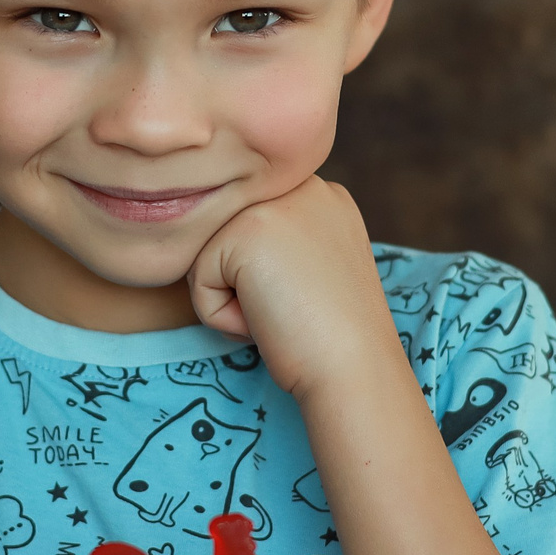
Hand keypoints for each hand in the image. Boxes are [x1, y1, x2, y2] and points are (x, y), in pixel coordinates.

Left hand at [187, 177, 399, 397]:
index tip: (307, 302)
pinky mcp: (244, 232)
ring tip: (282, 313)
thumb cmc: (335, 338)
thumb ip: (284, 244)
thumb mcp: (318, 269)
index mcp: (324, 194)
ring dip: (234, 301)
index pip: (254, 230)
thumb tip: (234, 254)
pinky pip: (199, 280)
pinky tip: (268, 320)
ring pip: (210, 257)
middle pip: (228, 238)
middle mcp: (301, 186)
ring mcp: (274, 203)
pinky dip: (222, 317)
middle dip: (248, 286)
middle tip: (294, 309)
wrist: (356, 368)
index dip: (268, 278)